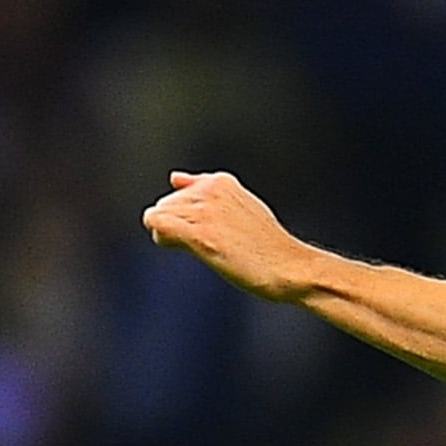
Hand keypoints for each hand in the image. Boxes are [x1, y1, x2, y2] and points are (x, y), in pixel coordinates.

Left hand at [142, 171, 317, 301]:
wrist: (289, 268)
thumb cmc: (267, 246)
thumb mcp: (239, 207)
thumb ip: (204, 189)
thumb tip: (174, 177)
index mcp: (221, 181)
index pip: (180, 193)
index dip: (189, 218)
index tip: (217, 233)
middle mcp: (210, 190)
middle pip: (166, 204)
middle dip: (177, 225)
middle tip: (211, 244)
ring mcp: (205, 210)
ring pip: (158, 214)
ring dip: (171, 235)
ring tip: (203, 248)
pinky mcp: (199, 233)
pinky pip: (156, 223)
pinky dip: (162, 238)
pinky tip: (185, 248)